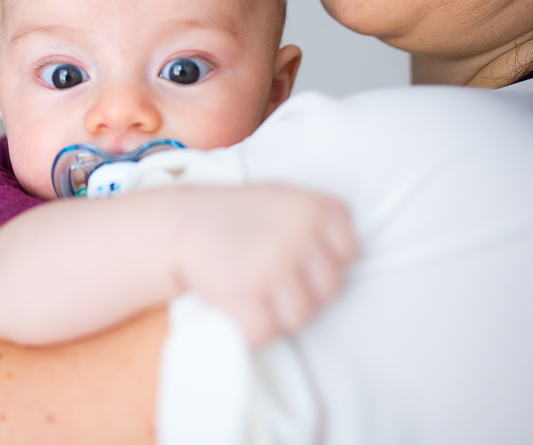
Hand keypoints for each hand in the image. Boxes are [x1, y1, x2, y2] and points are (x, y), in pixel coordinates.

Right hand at [170, 185, 357, 344]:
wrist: (180, 220)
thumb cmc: (239, 216)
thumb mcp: (286, 200)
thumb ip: (321, 225)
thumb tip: (352, 263)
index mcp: (318, 207)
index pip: (349, 255)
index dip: (321, 263)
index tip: (294, 256)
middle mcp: (300, 232)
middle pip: (329, 292)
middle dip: (302, 292)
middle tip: (269, 275)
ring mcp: (273, 262)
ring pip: (300, 318)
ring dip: (276, 313)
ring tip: (253, 289)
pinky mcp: (245, 291)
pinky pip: (266, 333)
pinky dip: (250, 327)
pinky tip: (236, 303)